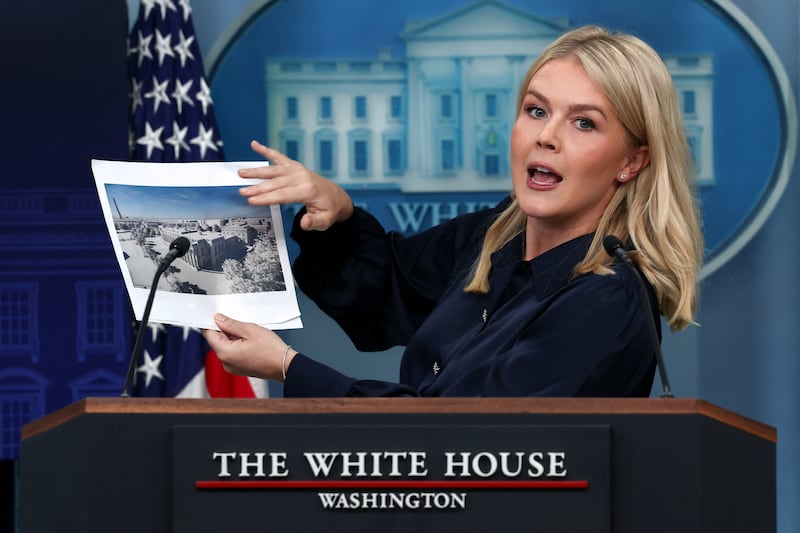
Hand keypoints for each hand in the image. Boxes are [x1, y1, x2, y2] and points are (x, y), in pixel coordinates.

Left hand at [202, 313, 295, 381]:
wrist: (284, 365)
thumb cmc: (271, 350)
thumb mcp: (250, 330)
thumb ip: (230, 324)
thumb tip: (218, 319)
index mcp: (225, 353)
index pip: (209, 334)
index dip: (211, 323)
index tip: (216, 316)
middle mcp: (225, 363)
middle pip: (217, 341)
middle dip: (224, 330)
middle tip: (238, 323)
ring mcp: (232, 367)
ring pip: (225, 347)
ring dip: (232, 338)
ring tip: (248, 334)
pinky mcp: (239, 369)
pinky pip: (232, 354)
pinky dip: (237, 346)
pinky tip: (249, 342)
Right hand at [237, 140, 353, 230]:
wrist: (337, 198)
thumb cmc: (329, 210)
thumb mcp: (325, 221)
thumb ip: (314, 222)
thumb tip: (304, 222)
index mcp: (308, 190)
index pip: (283, 195)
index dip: (266, 198)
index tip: (252, 200)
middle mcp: (302, 177)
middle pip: (275, 183)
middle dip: (257, 187)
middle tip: (242, 191)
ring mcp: (298, 170)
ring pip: (274, 170)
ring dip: (257, 171)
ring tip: (241, 173)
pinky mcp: (295, 167)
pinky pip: (279, 157)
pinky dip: (267, 150)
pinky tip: (256, 145)